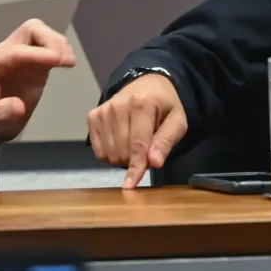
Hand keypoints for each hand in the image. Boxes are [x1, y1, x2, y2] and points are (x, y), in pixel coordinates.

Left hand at [0, 19, 76, 147]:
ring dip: (58, 44)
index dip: (37, 53)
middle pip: (30, 30)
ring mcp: (20, 55)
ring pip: (41, 34)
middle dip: (50, 40)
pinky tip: (68, 63)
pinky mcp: (33, 63)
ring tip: (69, 62)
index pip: (16, 50)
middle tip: (65, 60)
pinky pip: (48, 47)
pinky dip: (61, 51)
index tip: (57, 60)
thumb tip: (20, 107)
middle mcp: (4, 52)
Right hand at [87, 72, 186, 189]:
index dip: (136, 167)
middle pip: (122, 151)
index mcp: (142, 104)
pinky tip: (121, 144)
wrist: (147, 85)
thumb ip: (166, 142)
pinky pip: (98, 150)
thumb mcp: (177, 122)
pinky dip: (110, 154)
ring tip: (135, 145)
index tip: (130, 185)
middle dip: (135, 160)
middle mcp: (118, 105)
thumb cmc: (165, 106)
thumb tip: (154, 163)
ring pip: (109, 153)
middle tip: (148, 151)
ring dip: (123, 158)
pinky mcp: (93, 116)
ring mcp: (103, 110)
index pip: (138, 144)